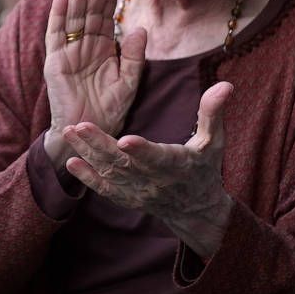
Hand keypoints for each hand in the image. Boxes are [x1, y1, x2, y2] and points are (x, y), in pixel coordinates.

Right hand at [41, 0, 145, 169]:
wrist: (90, 134)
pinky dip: (56, 16)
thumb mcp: (129, 83)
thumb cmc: (110, 112)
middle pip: (89, 12)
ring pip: (72, 18)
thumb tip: (139, 28)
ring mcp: (68, 53)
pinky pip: (55, 35)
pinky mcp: (54, 62)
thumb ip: (134, 57)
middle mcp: (85, 46)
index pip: (107, 16)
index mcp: (104, 49)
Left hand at [62, 82, 235, 257]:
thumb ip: (213, 113)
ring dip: (87, 153)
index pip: (157, 157)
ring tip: (68, 132)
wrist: (196, 209)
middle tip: (79, 125)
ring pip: (109, 173)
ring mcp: (137, 191)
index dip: (141, 150)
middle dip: (100, 145)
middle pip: (124, 163)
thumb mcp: (213, 142)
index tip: (125, 140)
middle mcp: (154, 181)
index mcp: (176, 164)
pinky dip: (87, 178)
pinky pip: (104, 189)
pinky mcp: (126, 197)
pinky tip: (71, 162)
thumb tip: (226, 84)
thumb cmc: (205, 168)